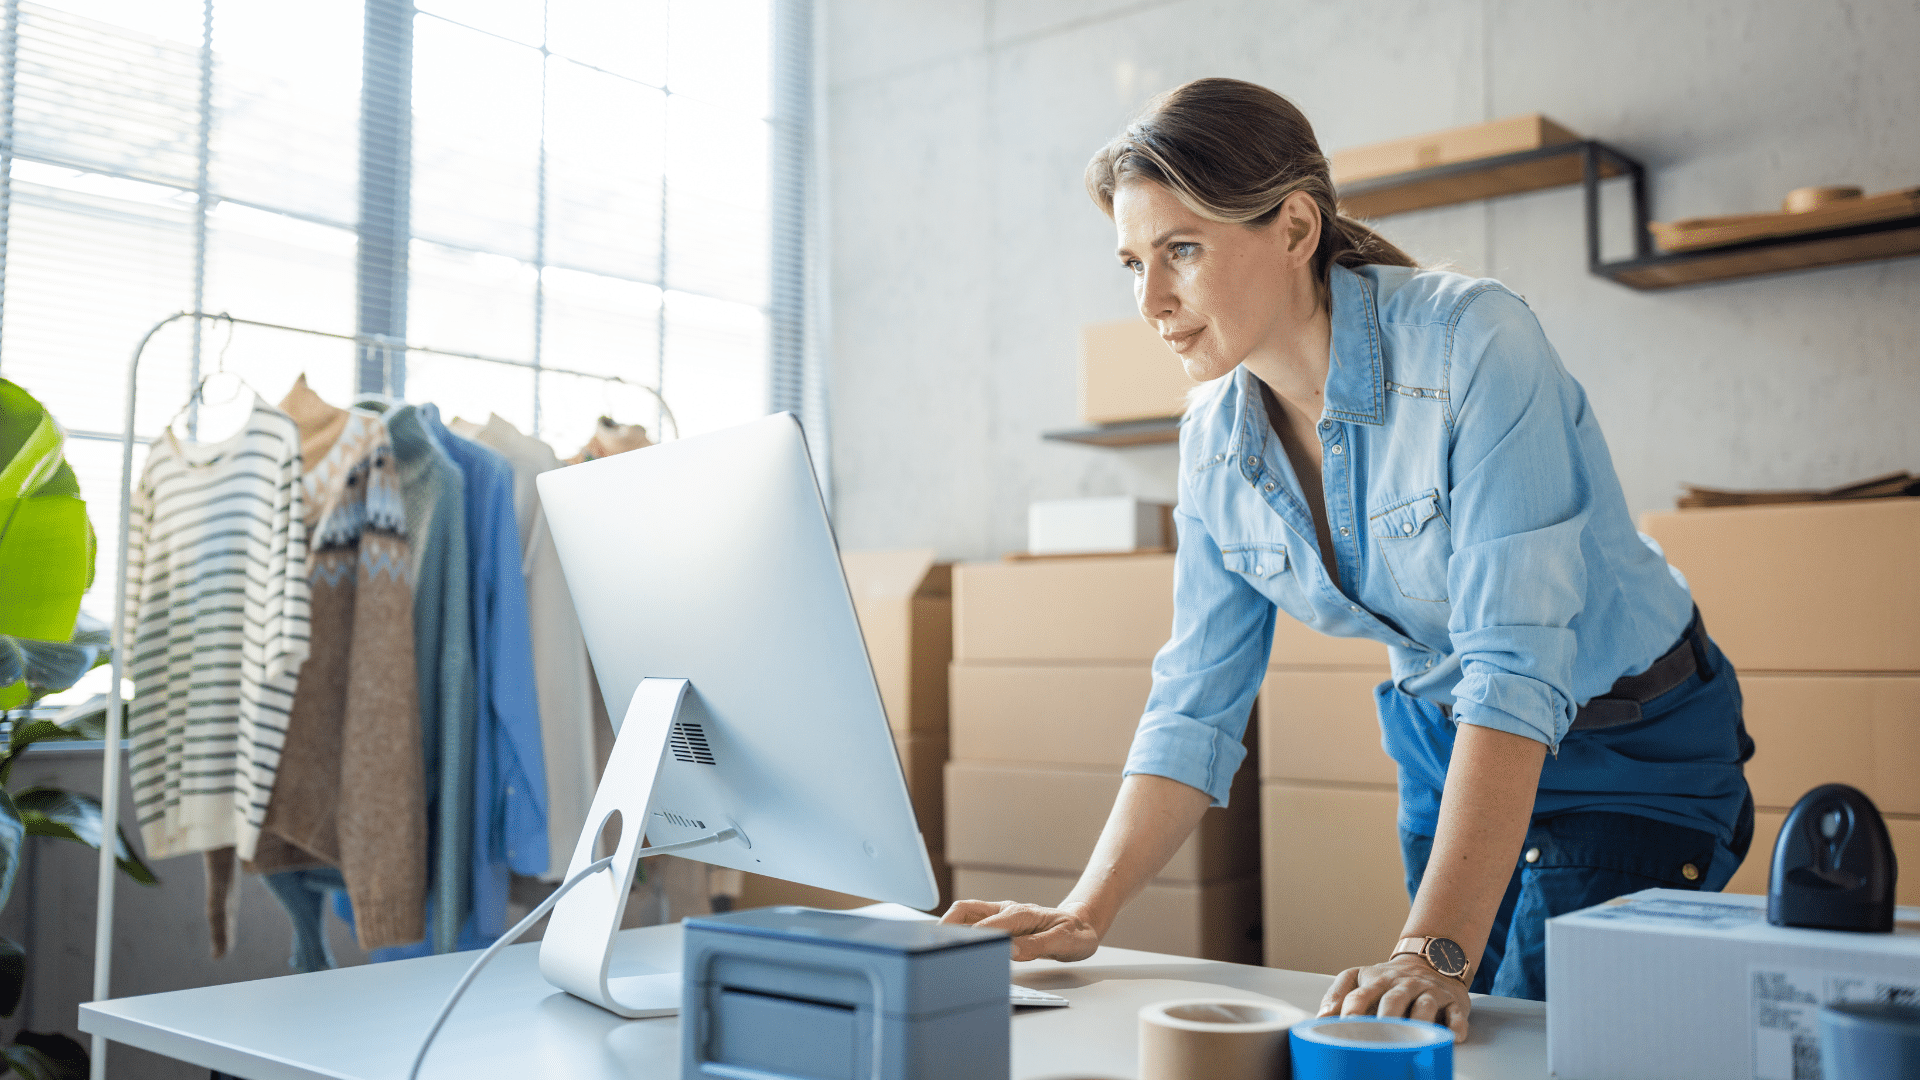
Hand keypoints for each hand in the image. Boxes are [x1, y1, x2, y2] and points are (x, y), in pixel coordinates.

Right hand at [940, 899, 1101, 961]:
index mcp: (1021, 914)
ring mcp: (1001, 914)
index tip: (958, 951)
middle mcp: (1007, 910)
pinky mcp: (999, 921)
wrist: (1082, 925)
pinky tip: (950, 945)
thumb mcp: (1064, 943)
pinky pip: (972, 921)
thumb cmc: (1074, 934)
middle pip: (966, 910)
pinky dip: (957, 930)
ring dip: (948, 926)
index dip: (973, 938)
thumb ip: (1037, 946)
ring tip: (933, 946)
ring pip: (964, 913)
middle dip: (946, 926)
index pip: (989, 925)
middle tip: (931, 946)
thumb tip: (1011, 951)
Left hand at [1318, 955, 1471, 1042]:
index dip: (1351, 1011)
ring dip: (1418, 1021)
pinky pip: (1456, 1014)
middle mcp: (1403, 985)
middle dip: (1386, 1018)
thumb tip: (1321, 1020)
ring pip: (1425, 1005)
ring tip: (1412, 1038)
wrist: (1431, 959)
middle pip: (1393, 1000)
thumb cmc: (1391, 979)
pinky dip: (1455, 1026)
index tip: (1343, 1027)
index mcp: (1377, 980)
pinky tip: (1452, 1037)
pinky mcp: (1453, 1002)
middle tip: (1379, 1036)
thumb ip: (1339, 995)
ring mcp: (1429, 992)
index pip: (1360, 995)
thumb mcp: (1362, 978)